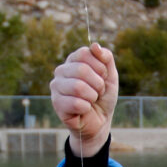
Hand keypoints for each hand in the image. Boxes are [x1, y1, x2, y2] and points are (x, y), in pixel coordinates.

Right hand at [50, 43, 118, 158]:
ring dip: (92, 96)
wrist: (100, 121)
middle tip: (98, 92)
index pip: (84, 53)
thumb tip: (94, 45)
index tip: (103, 78)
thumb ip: (106, 59)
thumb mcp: (110, 76)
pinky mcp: (56, 103)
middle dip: (98, 84)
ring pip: (78, 86)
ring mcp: (56, 87)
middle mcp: (61, 71)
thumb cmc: (103, 97)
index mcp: (73, 60)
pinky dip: (86, 108)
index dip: (100, 67)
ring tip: (92, 100)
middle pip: (81, 69)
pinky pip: (75, 103)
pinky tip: (84, 110)